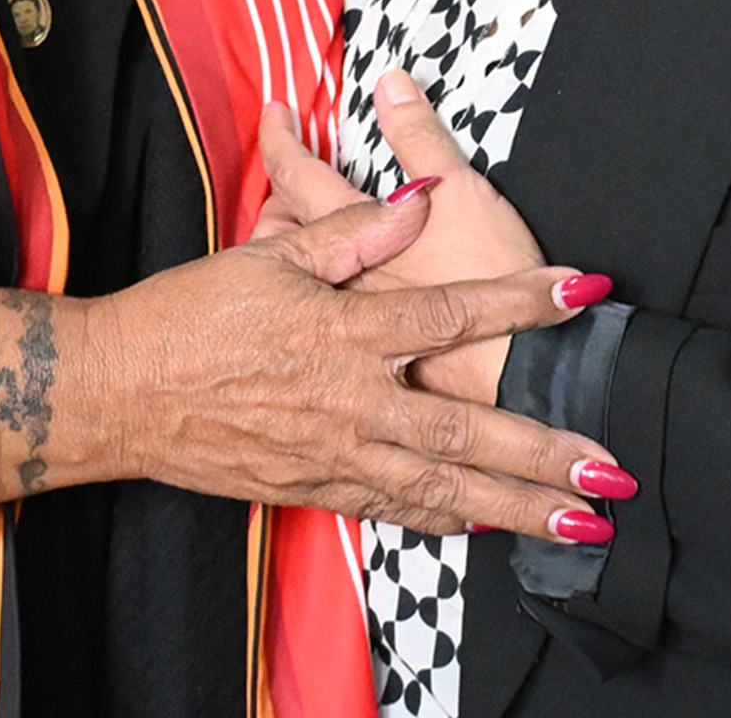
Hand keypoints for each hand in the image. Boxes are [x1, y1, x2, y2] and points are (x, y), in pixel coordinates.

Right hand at [0, 192, 620, 540]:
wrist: (122, 390)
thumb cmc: (191, 314)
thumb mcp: (269, 256)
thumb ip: (350, 233)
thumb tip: (413, 204)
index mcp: (344, 331)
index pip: (453, 313)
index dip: (522, 300)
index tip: (583, 292)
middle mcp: (351, 400)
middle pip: (468, 432)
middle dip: (545, 453)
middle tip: (608, 469)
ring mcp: (335, 454)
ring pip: (443, 488)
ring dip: (516, 506)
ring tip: (575, 522)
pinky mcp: (313, 486)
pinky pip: (395, 509)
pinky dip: (447, 519)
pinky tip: (484, 525)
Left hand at [259, 69, 577, 406]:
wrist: (520, 381)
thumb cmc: (494, 285)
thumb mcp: (465, 193)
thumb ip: (420, 139)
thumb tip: (391, 85)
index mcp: (353, 237)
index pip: (298, 175)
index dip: (282, 139)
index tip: (277, 113)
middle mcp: (333, 287)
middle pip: (279, 239)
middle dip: (276, 205)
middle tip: (283, 184)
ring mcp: (342, 336)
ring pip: (290, 295)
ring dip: (291, 265)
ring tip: (300, 245)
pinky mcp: (360, 370)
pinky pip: (314, 337)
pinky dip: (313, 316)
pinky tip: (327, 315)